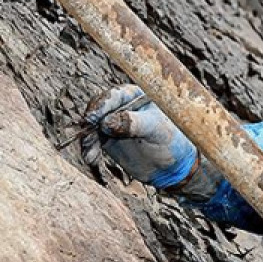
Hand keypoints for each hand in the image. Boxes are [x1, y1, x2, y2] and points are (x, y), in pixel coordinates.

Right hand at [81, 84, 196, 188]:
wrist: (174, 165)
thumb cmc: (172, 140)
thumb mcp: (156, 130)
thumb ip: (133, 123)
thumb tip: (107, 122)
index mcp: (136, 95)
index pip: (115, 95)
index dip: (102, 105)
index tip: (93, 118)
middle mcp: (121, 106)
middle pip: (98, 109)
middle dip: (90, 124)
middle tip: (88, 139)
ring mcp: (113, 122)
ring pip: (92, 126)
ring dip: (88, 140)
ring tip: (90, 156)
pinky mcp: (108, 139)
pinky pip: (93, 141)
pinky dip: (90, 149)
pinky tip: (91, 159)